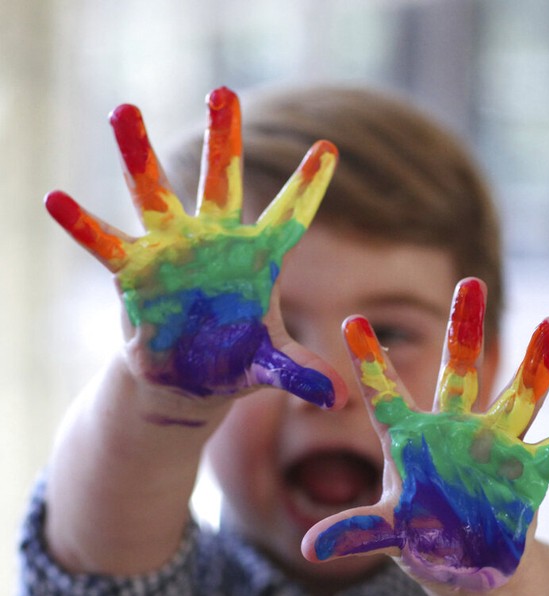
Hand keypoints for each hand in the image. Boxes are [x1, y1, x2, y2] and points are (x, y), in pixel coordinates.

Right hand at [45, 87, 342, 405]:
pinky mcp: (135, 274)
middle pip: (219, 184)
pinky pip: (106, 245)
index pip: (288, 217)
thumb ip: (301, 372)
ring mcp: (172, 252)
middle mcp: (214, 243)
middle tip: (223, 91)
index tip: (328, 148)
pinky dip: (82, 226)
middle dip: (222, 140)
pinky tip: (55, 200)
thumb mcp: (270, 367)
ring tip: (121, 111)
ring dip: (138, 158)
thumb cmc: (234, 362)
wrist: (188, 379)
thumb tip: (340, 398)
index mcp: (256, 259)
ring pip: (155, 197)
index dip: (306, 187)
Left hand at [302, 278, 548, 590]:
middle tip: (471, 282)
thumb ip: (356, 532)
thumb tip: (309, 548)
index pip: (384, 394)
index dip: (369, 360)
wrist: (470, 566)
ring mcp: (494, 447)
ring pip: (517, 398)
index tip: (350, 318)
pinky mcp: (528, 473)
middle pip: (459, 373)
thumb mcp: (388, 533)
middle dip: (464, 330)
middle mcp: (453, 431)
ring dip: (538, 365)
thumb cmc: (421, 540)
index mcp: (410, 441)